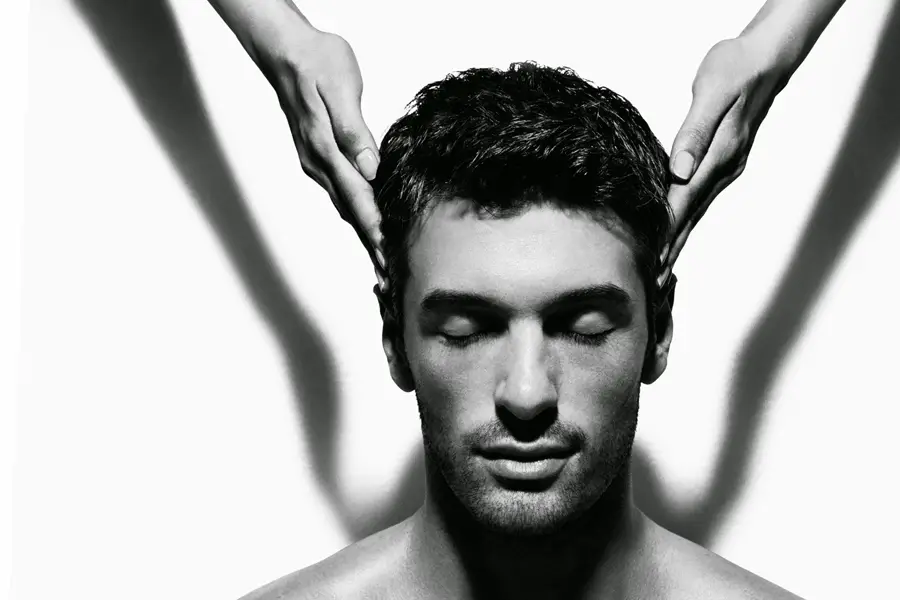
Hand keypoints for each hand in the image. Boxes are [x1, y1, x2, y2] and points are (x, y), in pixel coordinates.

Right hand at [250, 11, 384, 275]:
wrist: (285, 49)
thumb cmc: (316, 62)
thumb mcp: (340, 89)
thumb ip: (353, 133)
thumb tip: (369, 169)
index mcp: (328, 151)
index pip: (359, 201)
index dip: (375, 233)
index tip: (387, 260)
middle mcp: (320, 164)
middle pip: (352, 214)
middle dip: (371, 246)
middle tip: (389, 277)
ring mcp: (317, 163)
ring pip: (345, 206)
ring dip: (364, 234)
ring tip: (381, 259)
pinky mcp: (319, 156)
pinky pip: (341, 193)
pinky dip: (356, 214)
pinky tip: (366, 222)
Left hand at [660, 33, 793, 285]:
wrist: (762, 59)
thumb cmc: (733, 69)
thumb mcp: (710, 94)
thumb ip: (694, 133)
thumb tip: (680, 172)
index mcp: (716, 156)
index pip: (684, 203)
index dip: (667, 233)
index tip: (653, 261)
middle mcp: (723, 169)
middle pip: (691, 217)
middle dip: (672, 250)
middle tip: (653, 283)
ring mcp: (725, 169)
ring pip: (695, 213)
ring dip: (678, 241)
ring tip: (661, 270)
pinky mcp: (721, 164)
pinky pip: (698, 200)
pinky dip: (685, 221)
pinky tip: (677, 232)